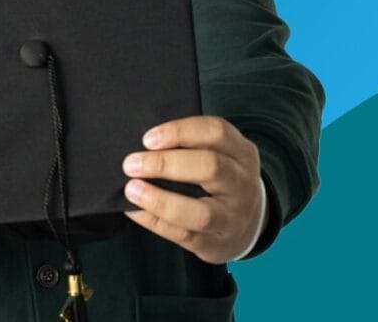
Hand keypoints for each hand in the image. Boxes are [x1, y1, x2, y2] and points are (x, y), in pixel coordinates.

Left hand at [121, 115, 262, 264]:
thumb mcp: (221, 154)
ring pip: (201, 213)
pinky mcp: (217, 244)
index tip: (147, 139)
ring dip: (160, 200)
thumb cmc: (220, 180)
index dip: (179, 132)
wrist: (246, 224)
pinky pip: (183, 235)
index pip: (216, 132)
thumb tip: (144, 144)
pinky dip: (154, 221)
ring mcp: (233, 218)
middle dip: (165, 164)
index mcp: (243, 154)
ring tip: (132, 190)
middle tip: (131, 164)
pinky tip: (134, 210)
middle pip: (210, 167)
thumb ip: (193, 145)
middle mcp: (243, 185)